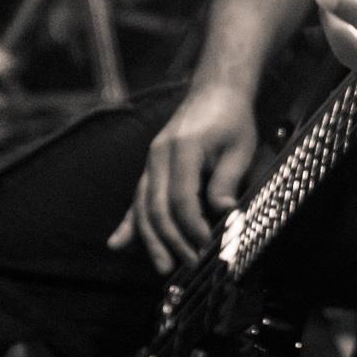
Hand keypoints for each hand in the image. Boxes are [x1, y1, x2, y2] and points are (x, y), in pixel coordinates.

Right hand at [107, 83, 257, 272]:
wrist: (215, 89)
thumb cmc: (231, 118)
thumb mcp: (239, 148)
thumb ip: (227, 181)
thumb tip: (224, 214)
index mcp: (182, 149)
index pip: (182, 199)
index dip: (193, 227)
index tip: (207, 247)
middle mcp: (159, 156)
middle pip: (157, 207)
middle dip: (172, 240)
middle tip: (191, 264)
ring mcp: (151, 160)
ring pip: (143, 206)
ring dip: (151, 239)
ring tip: (162, 266)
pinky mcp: (151, 165)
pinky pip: (137, 197)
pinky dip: (128, 222)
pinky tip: (117, 243)